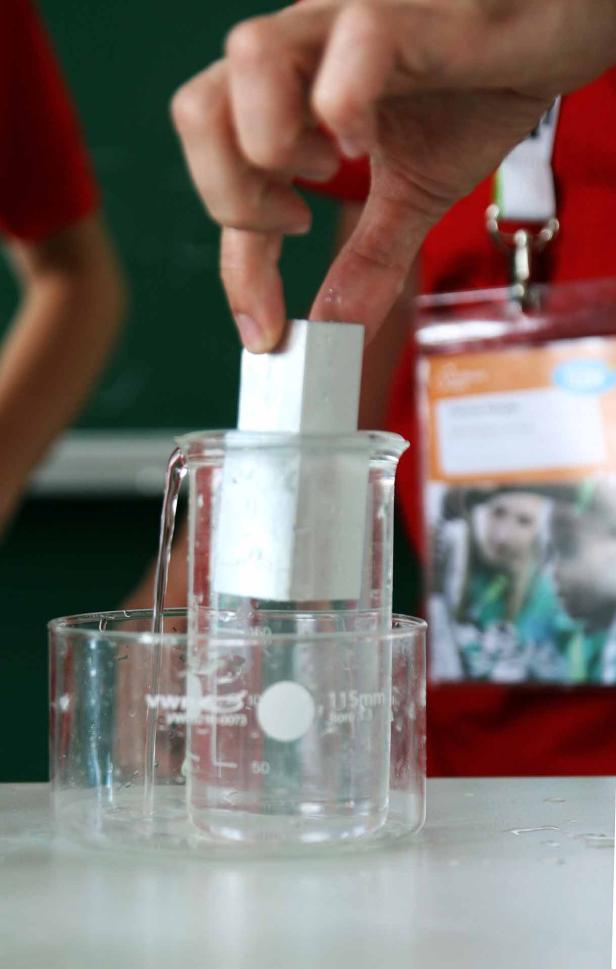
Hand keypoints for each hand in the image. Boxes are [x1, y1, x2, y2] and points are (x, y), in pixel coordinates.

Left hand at [172, 0, 615, 349]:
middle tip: (291, 226)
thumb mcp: (415, 194)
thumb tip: (337, 327)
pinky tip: (366, 140)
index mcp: (294, 92)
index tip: (263, 331)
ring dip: (274, 144)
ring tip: (332, 167)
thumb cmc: (482, 90)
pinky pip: (352, 42)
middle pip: (196, 108)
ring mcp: (347, 20)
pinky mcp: (409, 10)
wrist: (558, 33)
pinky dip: (344, 104)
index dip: (236, 266)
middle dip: (230, 196)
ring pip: (245, 58)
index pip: (226, 174)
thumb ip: (371, 257)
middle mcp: (305, 48)